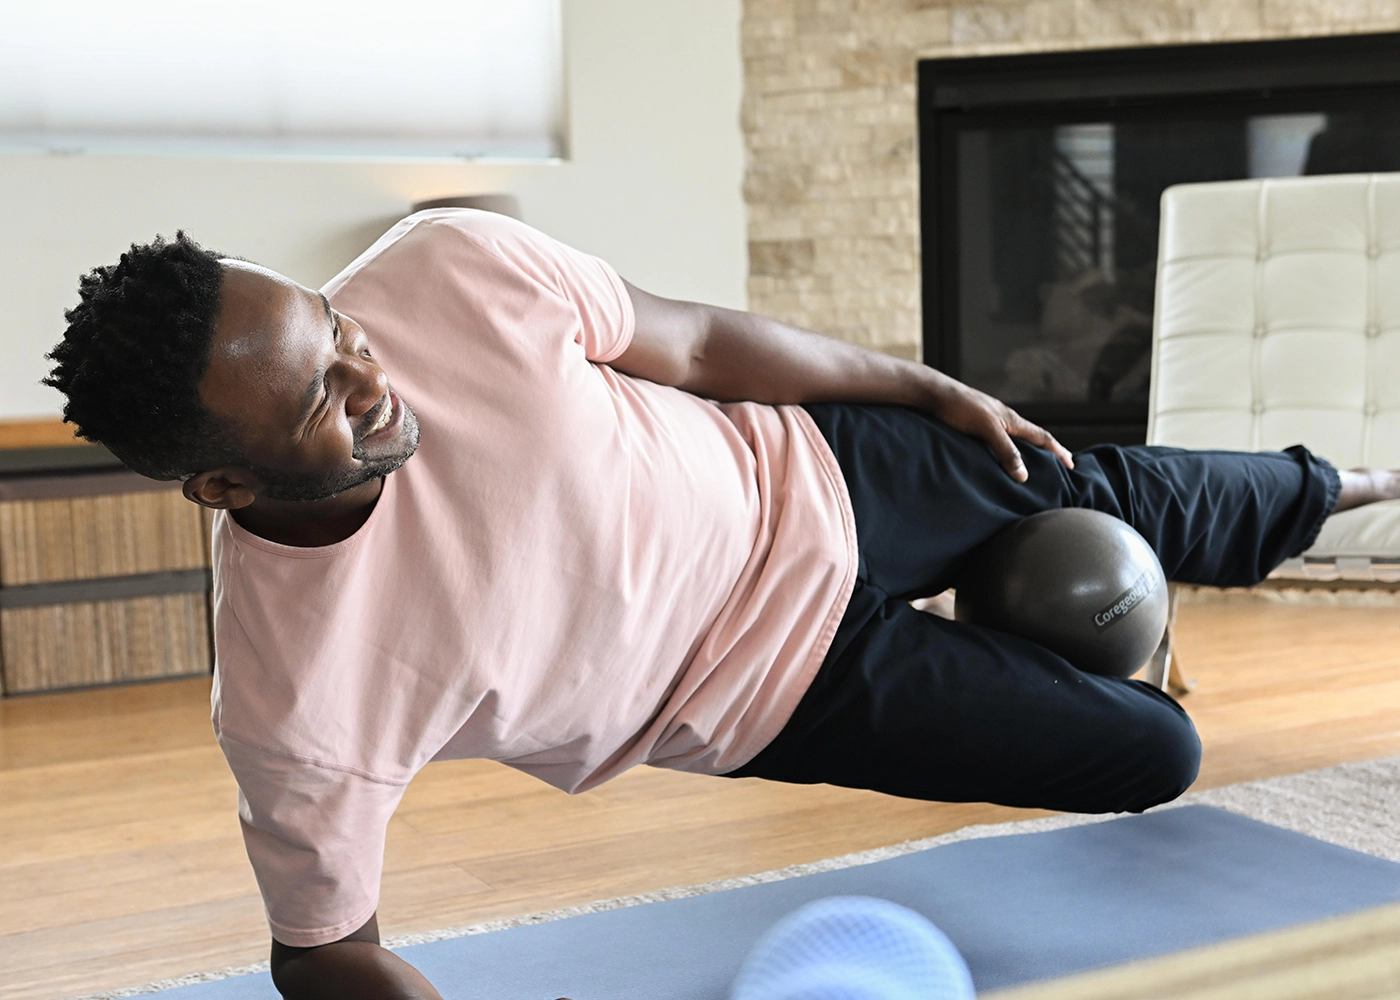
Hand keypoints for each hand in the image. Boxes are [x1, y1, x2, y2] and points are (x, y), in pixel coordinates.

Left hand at [924, 377, 1073, 482]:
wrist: (934, 394)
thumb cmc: (960, 407)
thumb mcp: (987, 429)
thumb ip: (1006, 450)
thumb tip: (1024, 475)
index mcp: (1011, 420)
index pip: (1042, 437)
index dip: (1057, 451)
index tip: (1070, 464)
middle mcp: (1003, 419)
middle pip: (1031, 437)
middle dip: (1046, 451)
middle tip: (1057, 465)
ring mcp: (989, 420)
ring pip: (1013, 438)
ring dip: (1025, 450)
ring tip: (1030, 464)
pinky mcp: (974, 423)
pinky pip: (996, 439)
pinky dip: (1004, 449)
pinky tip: (998, 456)